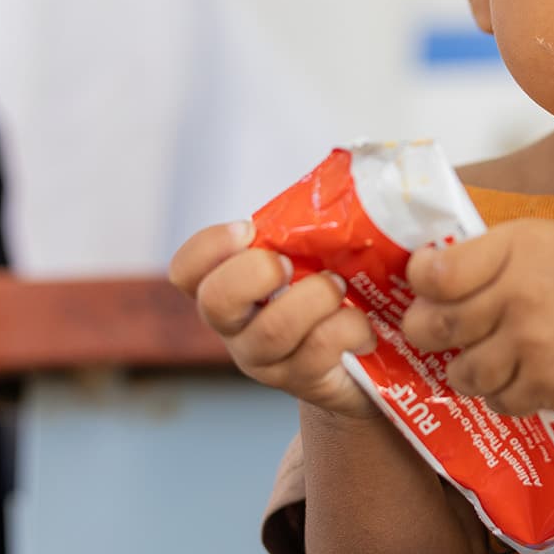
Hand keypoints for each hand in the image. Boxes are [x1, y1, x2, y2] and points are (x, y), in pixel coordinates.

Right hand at [169, 220, 378, 417]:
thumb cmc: (335, 293)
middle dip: (257, 272)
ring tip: (340, 287)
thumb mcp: (314, 256)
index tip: (247, 230)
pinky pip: (319, 349)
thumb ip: (309, 226)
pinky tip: (364, 327)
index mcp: (229, 286)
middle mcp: (235, 326)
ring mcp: (264, 359)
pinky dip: (350, 327)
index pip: (187, 269)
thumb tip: (344, 171)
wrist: (367, 363)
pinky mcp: (302, 381)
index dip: (208, 247)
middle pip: (214, 301)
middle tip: (292, 264)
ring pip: (271, 330)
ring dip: (314, 297)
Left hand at [398, 217, 553, 414]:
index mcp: (516, 247)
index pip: (434, 273)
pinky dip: (503, 393)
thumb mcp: (547, 238)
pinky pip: (498, 401)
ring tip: (487, 355)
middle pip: (432, 327)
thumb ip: (491, 253)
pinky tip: (522, 374)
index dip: (420, 280)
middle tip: (438, 328)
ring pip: (460, 373)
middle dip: (426, 331)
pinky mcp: (547, 386)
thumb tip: (429, 271)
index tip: (428, 283)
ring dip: (466, 368)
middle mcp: (518, 296)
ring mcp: (531, 345)